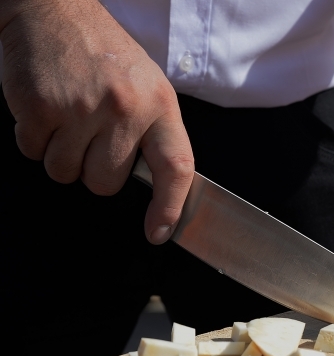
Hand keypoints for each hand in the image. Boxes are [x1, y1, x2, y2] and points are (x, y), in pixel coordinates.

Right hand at [1, 0, 193, 243]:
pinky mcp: (40, 107)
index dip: (169, 208)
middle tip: (92, 136)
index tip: (158, 232)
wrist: (53, 10)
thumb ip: (154, 133)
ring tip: (69, 117)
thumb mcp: (148, 86)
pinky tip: (47, 109)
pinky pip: (33, 153)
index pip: (176, 168)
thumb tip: (159, 188)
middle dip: (94, 170)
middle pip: (106, 183)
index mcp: (160, 105)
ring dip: (62, 155)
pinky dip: (35, 139)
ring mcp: (80, 108)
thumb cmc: (104, 53)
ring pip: (65, 173)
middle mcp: (124, 109)